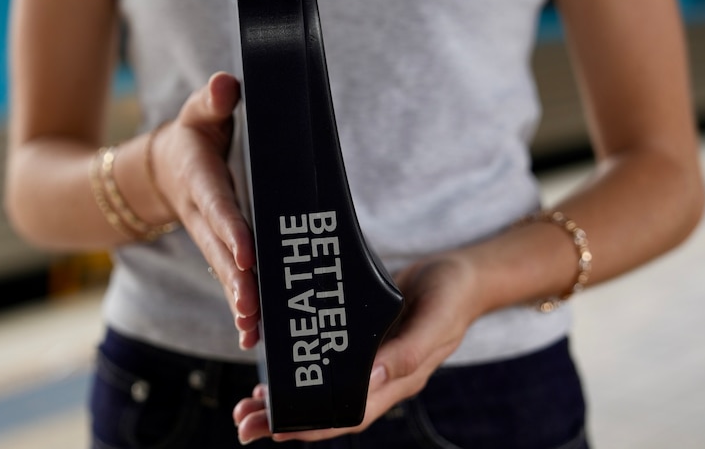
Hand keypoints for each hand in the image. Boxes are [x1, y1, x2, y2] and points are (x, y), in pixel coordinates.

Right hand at [152, 72, 259, 348]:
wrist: (164, 171)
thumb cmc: (193, 137)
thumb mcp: (198, 113)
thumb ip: (211, 101)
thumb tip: (226, 86)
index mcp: (202, 181)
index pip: (219, 207)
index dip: (231, 230)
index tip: (246, 254)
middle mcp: (204, 215)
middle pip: (221, 251)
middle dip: (236, 281)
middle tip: (251, 308)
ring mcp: (209, 238)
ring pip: (225, 273)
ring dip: (239, 302)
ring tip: (253, 331)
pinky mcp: (218, 252)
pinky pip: (230, 281)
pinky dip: (240, 308)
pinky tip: (254, 336)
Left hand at [233, 252, 480, 443]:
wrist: (461, 275)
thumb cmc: (452, 295)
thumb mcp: (437, 319)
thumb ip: (410, 351)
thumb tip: (374, 377)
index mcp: (397, 378)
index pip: (350, 414)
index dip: (312, 425)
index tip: (274, 429)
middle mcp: (379, 377)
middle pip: (327, 410)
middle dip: (285, 421)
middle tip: (243, 423)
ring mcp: (369, 361)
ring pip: (321, 392)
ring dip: (284, 401)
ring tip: (247, 405)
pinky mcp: (361, 340)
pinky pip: (325, 365)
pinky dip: (298, 372)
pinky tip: (272, 373)